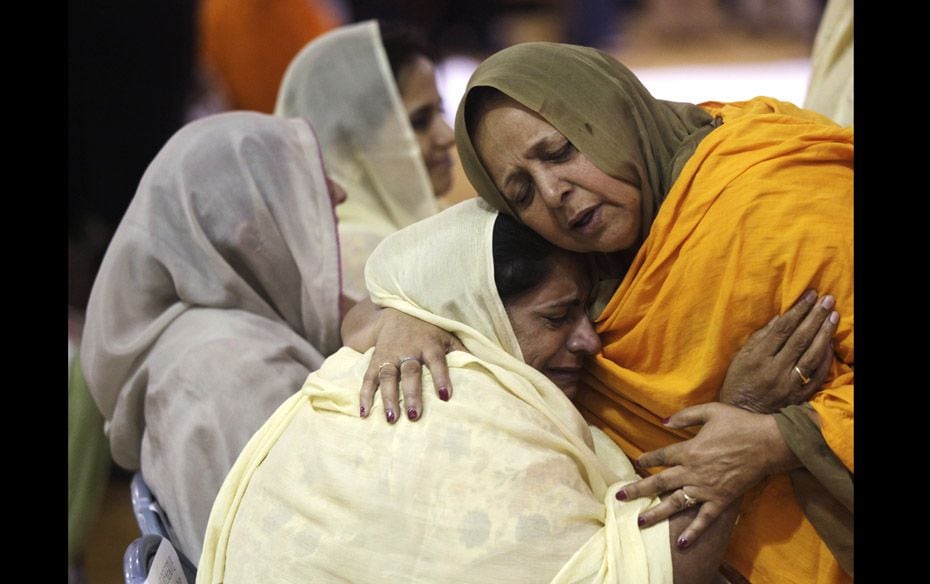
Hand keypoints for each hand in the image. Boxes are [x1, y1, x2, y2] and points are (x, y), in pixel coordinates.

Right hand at [359, 307, 465, 423]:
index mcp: (430, 344)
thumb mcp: (448, 337)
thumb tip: (484, 370)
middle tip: (414, 415)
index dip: (441, 377)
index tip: (445, 396)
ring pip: (388, 376)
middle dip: (412, 394)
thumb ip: (461, 353)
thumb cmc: (430, 330)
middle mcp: (409, 349)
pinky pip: (368, 377)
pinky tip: (365, 413)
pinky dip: (365, 395)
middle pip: (410, 372)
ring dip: (388, 398)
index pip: (437, 361)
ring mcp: (391, 355)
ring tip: (392, 419)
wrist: (400, 310)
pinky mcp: (376, 359)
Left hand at [616, 403, 798, 545]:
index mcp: (689, 450)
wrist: (768, 443)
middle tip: (619, 497)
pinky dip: (692, 532)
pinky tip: (680, 543)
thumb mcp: (710, 411)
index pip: (660, 457)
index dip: (646, 460)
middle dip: (638, 490)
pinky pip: (704, 519)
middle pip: (659, 483)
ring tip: (639, 521)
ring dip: (656, 513)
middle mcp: (693, 472)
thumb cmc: (739, 424)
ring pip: (675, 504)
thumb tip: (662, 421)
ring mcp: (707, 488)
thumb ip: (685, 416)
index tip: (637, 463)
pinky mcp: (722, 500)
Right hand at [719, 289, 839, 412]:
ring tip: (834, 315)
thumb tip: (781, 319)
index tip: (810, 295)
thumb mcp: (740, 359)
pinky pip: (817, 375)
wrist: (743, 415)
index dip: (798, 310)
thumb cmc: (738, 382)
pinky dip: (826, 358)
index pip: (782, 329)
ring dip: (825, 333)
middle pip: (800, 339)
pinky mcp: (799, 396)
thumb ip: (759, 338)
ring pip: (812, 355)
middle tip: (828, 299)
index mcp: (758, 358)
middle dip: (815, 317)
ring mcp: (789, 384)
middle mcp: (774, 370)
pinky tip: (830, 343)